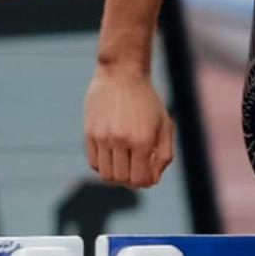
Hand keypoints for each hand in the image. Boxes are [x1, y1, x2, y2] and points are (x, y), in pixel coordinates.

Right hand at [83, 64, 174, 187]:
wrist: (122, 73)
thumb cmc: (147, 101)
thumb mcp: (165, 125)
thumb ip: (163, 155)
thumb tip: (153, 181)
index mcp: (143, 140)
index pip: (141, 180)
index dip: (146, 182)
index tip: (149, 174)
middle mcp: (121, 140)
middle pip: (122, 180)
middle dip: (132, 180)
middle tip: (137, 169)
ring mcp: (103, 137)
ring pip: (106, 175)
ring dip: (117, 175)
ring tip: (125, 163)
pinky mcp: (89, 133)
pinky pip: (94, 163)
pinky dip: (103, 166)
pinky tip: (113, 154)